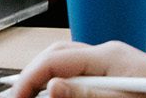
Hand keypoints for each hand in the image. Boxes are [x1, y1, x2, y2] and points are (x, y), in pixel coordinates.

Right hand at [3, 41, 145, 96]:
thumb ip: (90, 96)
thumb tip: (52, 87)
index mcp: (110, 55)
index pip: (56, 60)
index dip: (31, 78)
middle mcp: (108, 52)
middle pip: (56, 55)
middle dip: (32, 75)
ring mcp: (112, 60)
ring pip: (66, 61)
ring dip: (46, 77)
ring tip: (28, 95)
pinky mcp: (117, 71)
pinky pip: (82, 71)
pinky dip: (65, 82)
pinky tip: (56, 92)